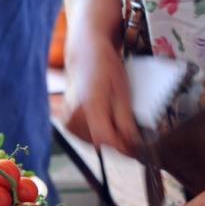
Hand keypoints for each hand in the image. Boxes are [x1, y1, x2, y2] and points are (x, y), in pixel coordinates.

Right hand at [64, 37, 140, 156]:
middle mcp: (74, 118)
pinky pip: (85, 136)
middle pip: (100, 143)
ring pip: (93, 142)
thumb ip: (127, 123)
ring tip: (117, 121)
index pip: (107, 140)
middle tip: (131, 132)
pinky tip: (104, 120)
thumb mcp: (123, 94)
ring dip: (107, 137)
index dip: (124, 148)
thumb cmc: (106, 68)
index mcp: (89, 109)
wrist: (85, 55)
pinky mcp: (66, 122)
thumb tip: (133, 146)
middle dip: (117, 141)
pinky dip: (97, 133)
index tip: (138, 150)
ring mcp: (67, 121)